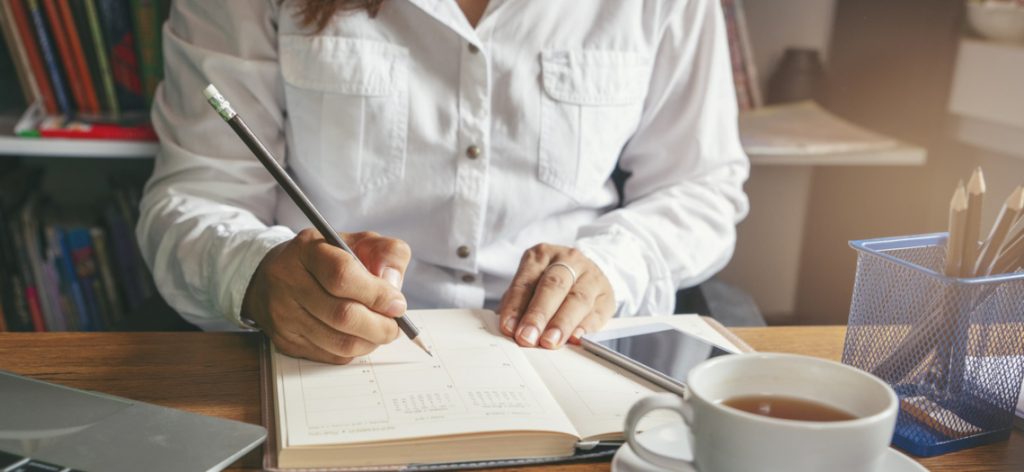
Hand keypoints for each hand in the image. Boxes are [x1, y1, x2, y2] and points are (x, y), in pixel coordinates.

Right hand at [242, 228, 411, 363]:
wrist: (280, 274)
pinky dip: (353, 351)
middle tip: (396, 326)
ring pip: (338, 342)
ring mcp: (283, 313)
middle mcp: (288, 280)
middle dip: (379, 326)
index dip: (376, 294)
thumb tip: (393, 285)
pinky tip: (359, 337)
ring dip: (369, 342)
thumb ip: (387, 254)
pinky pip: (330, 356)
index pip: (342, 275)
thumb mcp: (361, 243)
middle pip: (342, 315)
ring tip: (381, 331)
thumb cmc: (330, 258)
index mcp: (308, 249)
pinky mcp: (285, 340)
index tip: (398, 304)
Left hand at [497, 244, 615, 348]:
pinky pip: (596, 312)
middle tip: (527, 337)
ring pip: (578, 299)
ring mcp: (591, 276)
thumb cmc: (549, 283)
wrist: (584, 273)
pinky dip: (585, 327)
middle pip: (553, 286)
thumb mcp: (529, 285)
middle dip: (539, 314)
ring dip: (562, 323)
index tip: (509, 328)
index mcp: (542, 255)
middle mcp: (569, 260)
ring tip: (549, 341)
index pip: (527, 281)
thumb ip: (518, 305)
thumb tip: (509, 329)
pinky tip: (575, 338)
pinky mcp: (607, 295)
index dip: (516, 306)